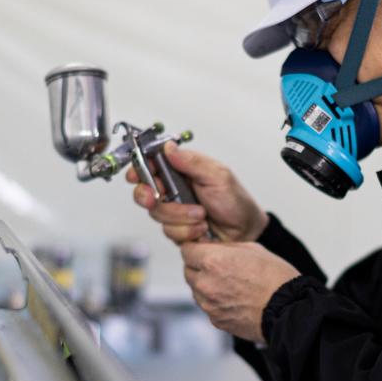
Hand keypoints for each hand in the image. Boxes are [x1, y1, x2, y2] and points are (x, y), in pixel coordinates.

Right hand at [127, 143, 268, 243]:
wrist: (246, 232)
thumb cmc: (236, 202)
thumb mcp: (218, 176)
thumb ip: (192, 162)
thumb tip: (169, 148)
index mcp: (183, 170)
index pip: (152, 165)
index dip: (139, 170)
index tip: (135, 176)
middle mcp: (175, 189)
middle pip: (145, 191)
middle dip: (149, 197)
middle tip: (155, 199)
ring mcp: (175, 211)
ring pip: (157, 214)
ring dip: (179, 216)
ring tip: (201, 215)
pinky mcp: (178, 229)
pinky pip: (169, 231)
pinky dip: (186, 231)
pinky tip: (201, 228)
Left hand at [180, 241, 299, 343]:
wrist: (288, 309)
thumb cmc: (275, 276)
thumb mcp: (252, 248)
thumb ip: (225, 247)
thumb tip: (211, 246)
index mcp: (213, 261)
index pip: (187, 250)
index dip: (196, 248)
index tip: (205, 249)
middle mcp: (205, 283)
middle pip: (188, 271)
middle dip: (199, 266)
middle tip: (219, 266)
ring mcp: (209, 305)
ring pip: (196, 290)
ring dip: (206, 284)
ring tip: (230, 283)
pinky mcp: (216, 320)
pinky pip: (207, 306)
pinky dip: (215, 301)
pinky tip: (235, 298)